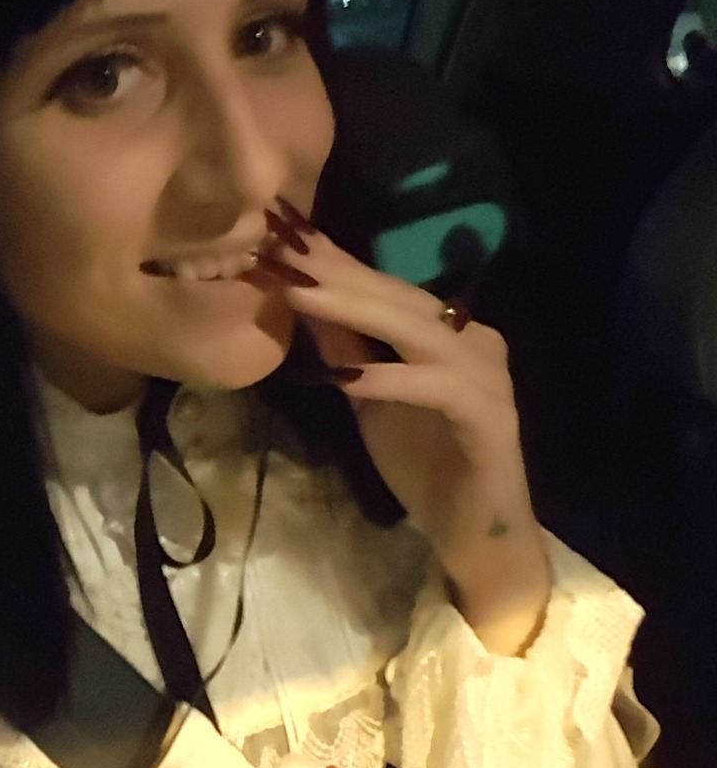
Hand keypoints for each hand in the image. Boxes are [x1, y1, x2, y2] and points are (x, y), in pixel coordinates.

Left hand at [264, 201, 549, 654]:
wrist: (474, 534)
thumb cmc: (423, 464)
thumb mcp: (367, 398)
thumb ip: (343, 348)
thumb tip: (298, 295)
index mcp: (446, 330)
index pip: (381, 286)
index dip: (330, 259)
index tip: (277, 232)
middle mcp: (472, 339)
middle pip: (395, 297)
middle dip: (333, 272)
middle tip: (279, 246)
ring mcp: (485, 375)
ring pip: (414, 330)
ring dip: (354, 309)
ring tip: (299, 291)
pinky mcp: (489, 416)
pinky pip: (436, 388)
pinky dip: (390, 379)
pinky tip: (346, 375)